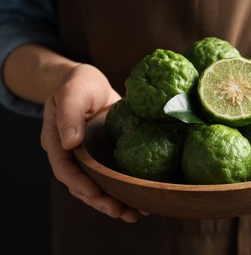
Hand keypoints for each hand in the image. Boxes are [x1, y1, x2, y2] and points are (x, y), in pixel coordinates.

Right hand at [40, 63, 143, 222]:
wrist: (93, 83)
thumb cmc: (79, 83)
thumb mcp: (73, 92)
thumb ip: (69, 114)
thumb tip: (70, 142)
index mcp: (58, 143)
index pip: (65, 169)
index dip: (78, 184)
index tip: (95, 194)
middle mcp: (75, 156)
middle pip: (84, 186)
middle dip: (101, 202)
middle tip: (122, 212)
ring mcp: (93, 158)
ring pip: (101, 185)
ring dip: (117, 201)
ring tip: (135, 214)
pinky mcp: (109, 156)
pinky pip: (116, 176)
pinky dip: (128, 188)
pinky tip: (145, 197)